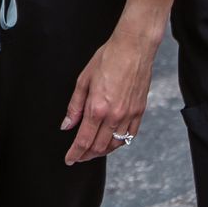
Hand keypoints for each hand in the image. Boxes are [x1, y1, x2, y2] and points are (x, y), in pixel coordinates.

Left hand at [61, 17, 155, 163]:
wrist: (134, 47)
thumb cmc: (108, 58)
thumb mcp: (83, 79)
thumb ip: (75, 106)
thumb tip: (67, 124)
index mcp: (97, 107)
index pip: (84, 140)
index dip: (75, 153)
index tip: (69, 159)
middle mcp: (114, 115)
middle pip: (99, 147)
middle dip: (86, 155)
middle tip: (78, 156)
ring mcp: (129, 115)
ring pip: (115, 145)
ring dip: (102, 151)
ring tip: (93, 151)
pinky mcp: (140, 111)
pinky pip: (130, 135)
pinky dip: (120, 143)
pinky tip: (113, 141)